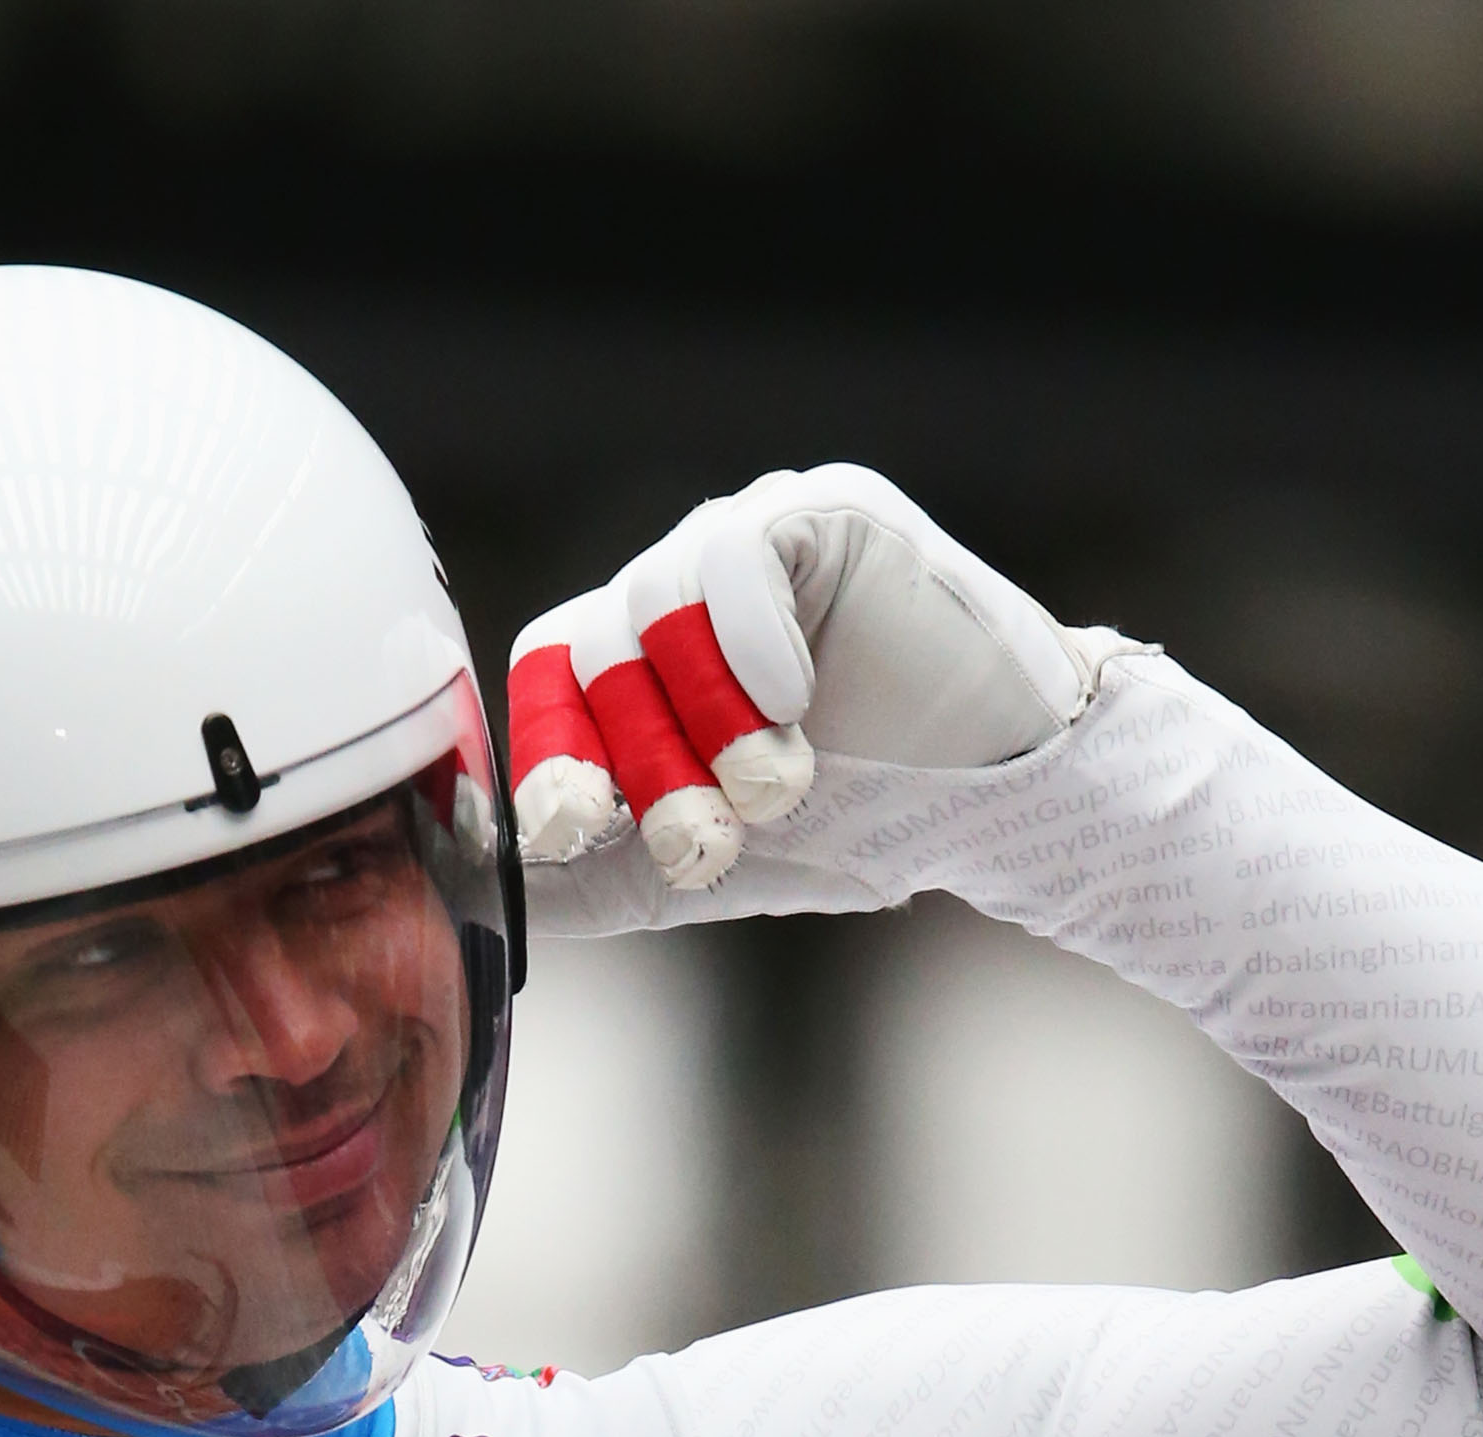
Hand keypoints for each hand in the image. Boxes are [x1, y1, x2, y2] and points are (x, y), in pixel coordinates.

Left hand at [505, 465, 1086, 892]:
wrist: (998, 799)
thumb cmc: (860, 826)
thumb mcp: (704, 872)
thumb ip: (593, 877)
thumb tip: (484, 882)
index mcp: (641, 660)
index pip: (550, 680)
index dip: (549, 754)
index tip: (572, 827)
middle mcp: (682, 588)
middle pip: (595, 650)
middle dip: (643, 765)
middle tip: (706, 844)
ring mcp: (750, 538)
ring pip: (655, 606)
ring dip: (706, 720)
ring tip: (778, 788)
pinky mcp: (823, 509)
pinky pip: (736, 556)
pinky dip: (749, 641)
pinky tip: (797, 700)